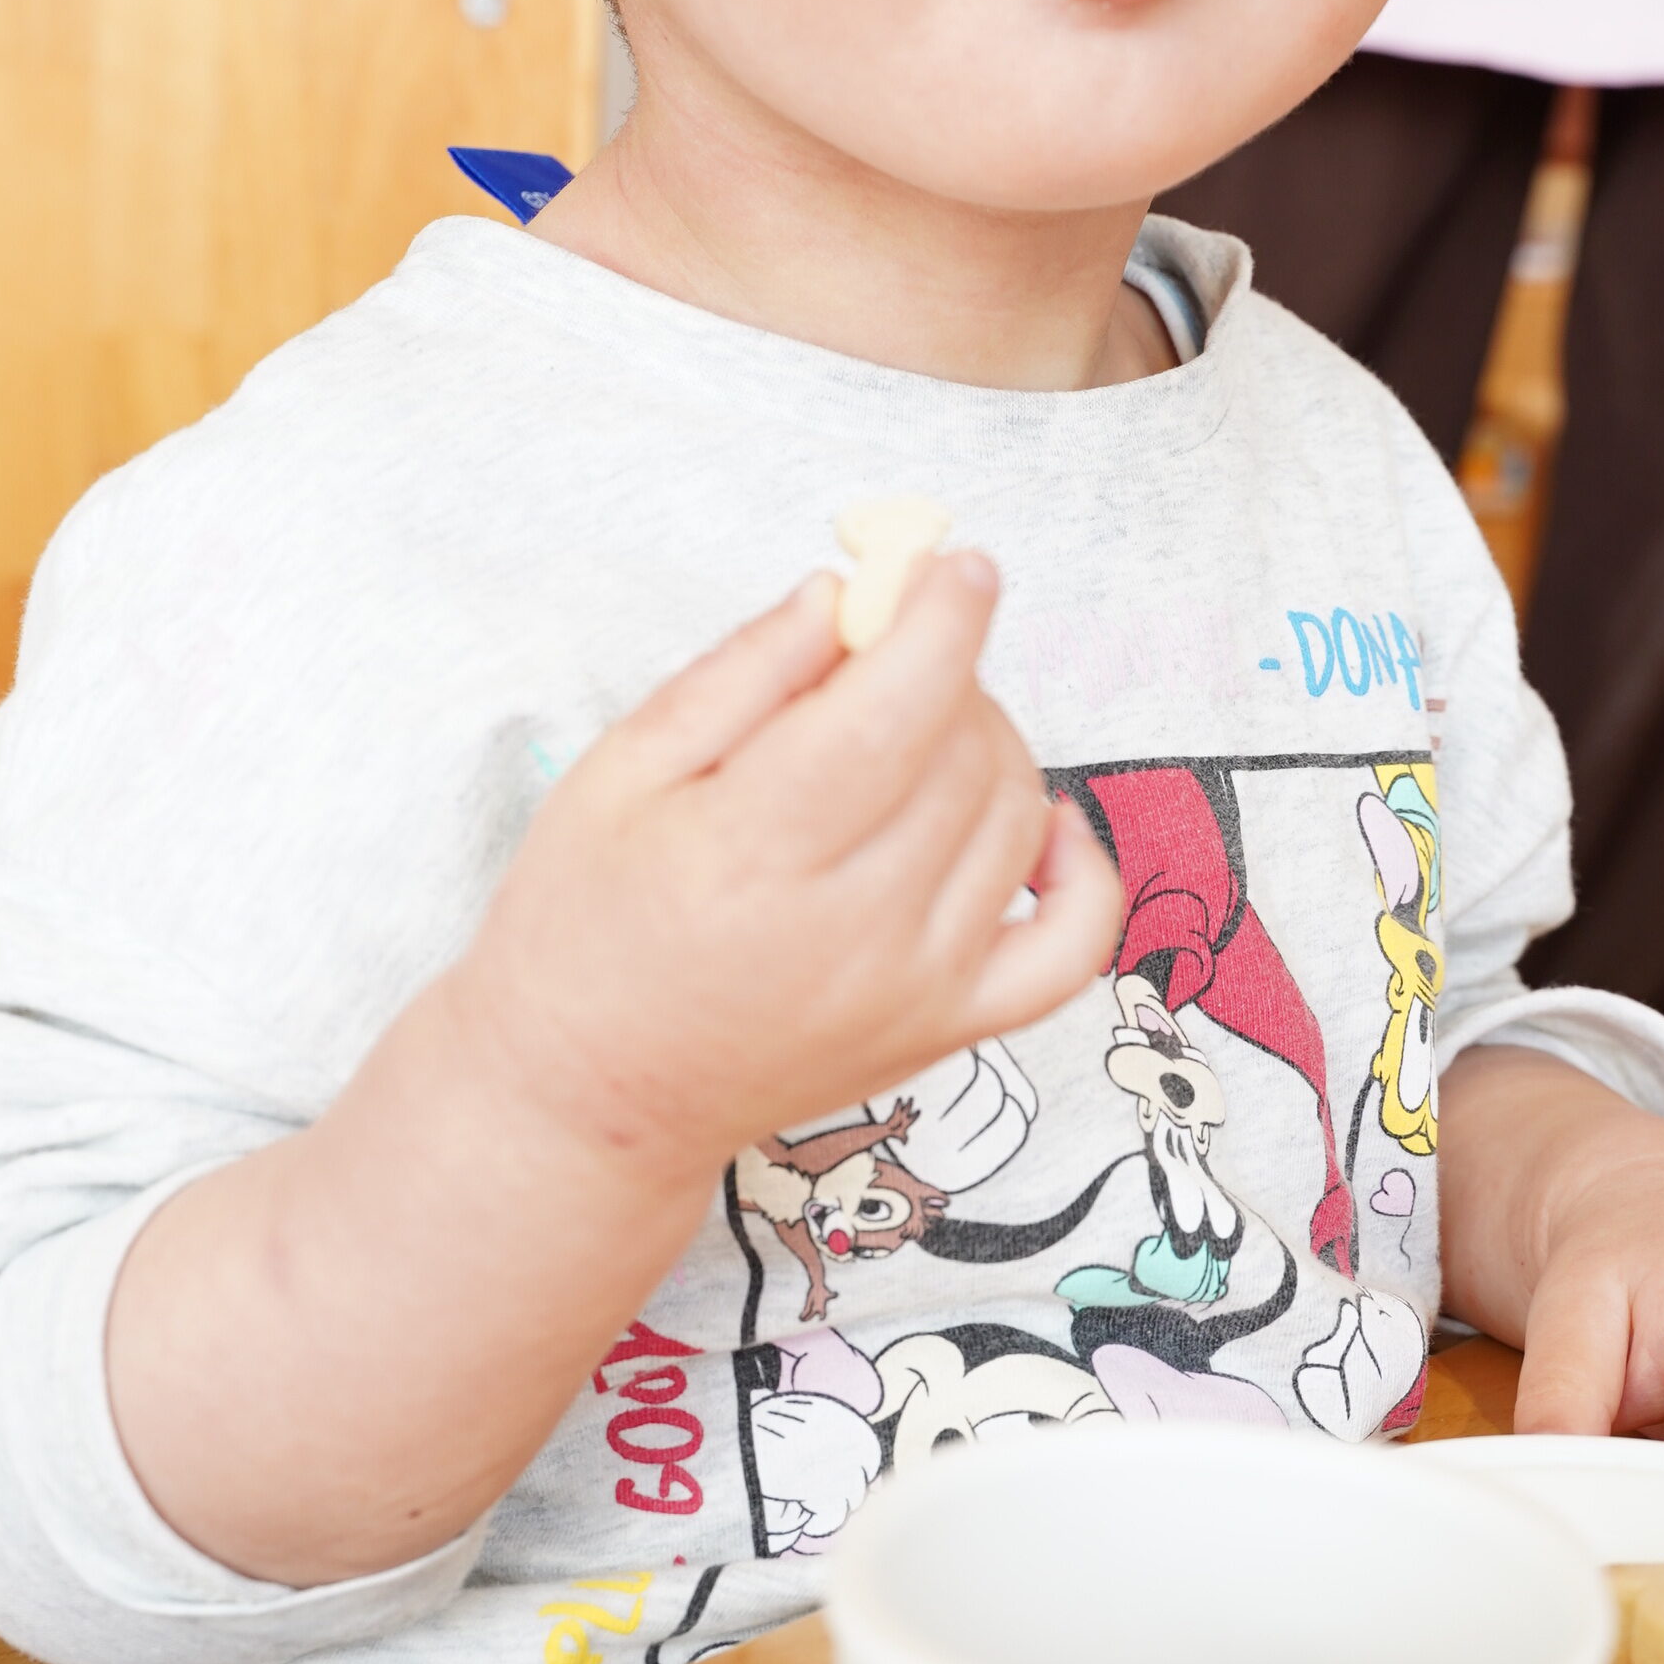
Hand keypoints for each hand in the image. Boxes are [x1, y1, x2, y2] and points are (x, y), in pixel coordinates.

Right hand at [111, 550, 1123, 1584]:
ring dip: (991, 745)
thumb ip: (739, 676)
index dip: (944, 618)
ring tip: (912, 738)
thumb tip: (844, 598)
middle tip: (881, 662)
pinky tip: (1035, 825)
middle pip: (965, 749)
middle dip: (943, 672)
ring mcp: (916, 986)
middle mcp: (855, 926)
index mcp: (756, 849)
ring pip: (1019, 816)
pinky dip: (1081, 869)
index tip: (953, 563)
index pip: (898, 707)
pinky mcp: (949, 1030)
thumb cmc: (582, 930)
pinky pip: (1071, 944)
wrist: (589, 1099)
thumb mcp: (618, 774)